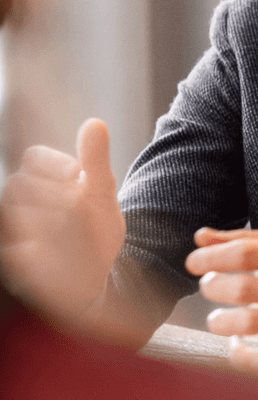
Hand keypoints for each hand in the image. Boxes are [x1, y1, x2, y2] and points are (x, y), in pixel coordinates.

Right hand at [0, 118, 125, 323]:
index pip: (34, 157)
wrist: (98, 276)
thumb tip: (95, 123)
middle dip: (51, 193)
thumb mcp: (102, 194)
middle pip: (20, 183)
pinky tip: (56, 253)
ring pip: (15, 214)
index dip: (54, 164)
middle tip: (76, 206)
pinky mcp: (13, 260)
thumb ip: (97, 160)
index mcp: (43, 180)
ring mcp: (14, 231)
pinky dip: (38, 250)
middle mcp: (22, 202)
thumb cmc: (96, 229)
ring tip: (72, 232)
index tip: (76, 175)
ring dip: (47, 220)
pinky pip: (14, 250)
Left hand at [185, 227, 257, 373]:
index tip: (195, 262)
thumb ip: (251, 241)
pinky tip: (237, 343)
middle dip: (214, 287)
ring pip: (248, 325)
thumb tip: (201, 237)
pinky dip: (237, 353)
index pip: (249, 252)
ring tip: (219, 318)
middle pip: (244, 288)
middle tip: (209, 287)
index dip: (212, 257)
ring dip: (220, 321)